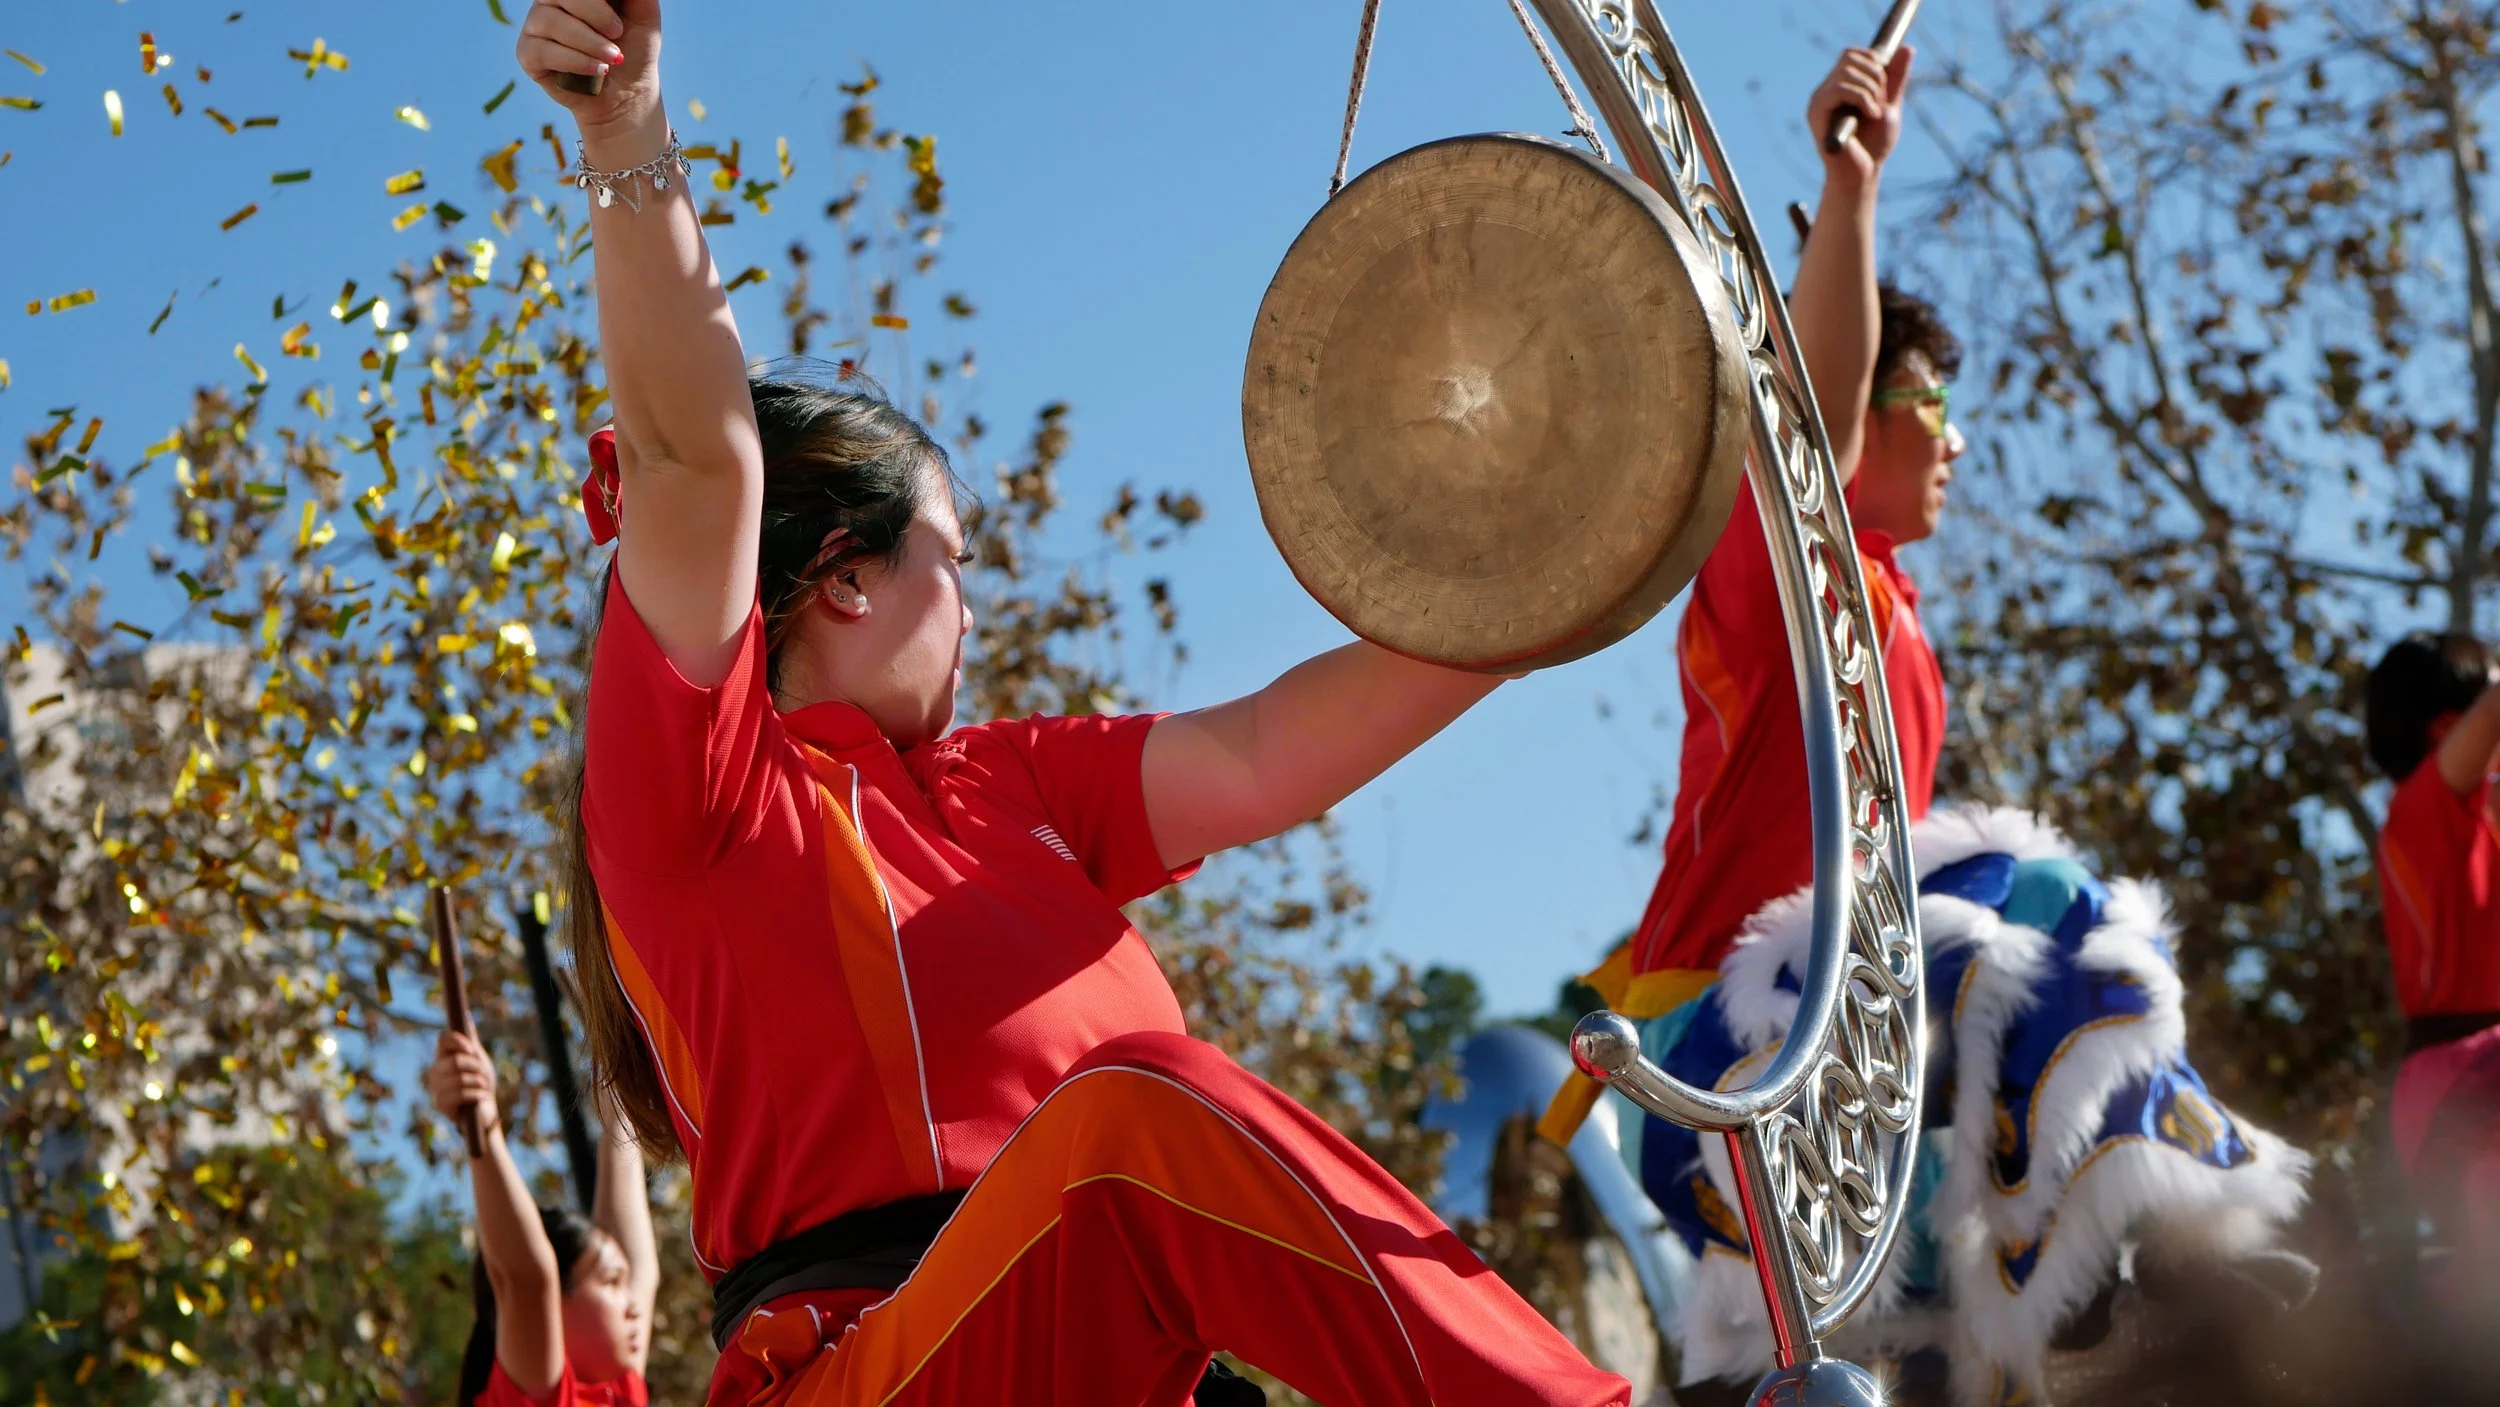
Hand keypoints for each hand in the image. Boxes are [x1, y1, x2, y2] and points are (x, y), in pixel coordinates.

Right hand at [426, 1029, 503, 1138]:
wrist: (483, 1110)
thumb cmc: (479, 1083)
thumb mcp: (477, 1060)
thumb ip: (470, 1041)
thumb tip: (466, 1017)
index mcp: (443, 1057)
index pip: (443, 1038)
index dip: (459, 1041)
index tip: (472, 1049)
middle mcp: (435, 1071)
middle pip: (456, 1060)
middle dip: (476, 1067)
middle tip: (483, 1075)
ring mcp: (436, 1088)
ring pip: (461, 1078)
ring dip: (479, 1082)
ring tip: (482, 1087)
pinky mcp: (440, 1105)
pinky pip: (462, 1093)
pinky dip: (477, 1094)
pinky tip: (480, 1097)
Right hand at [516, 0, 662, 138]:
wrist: (628, 93)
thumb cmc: (634, 50)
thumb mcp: (644, 15)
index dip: (595, 2)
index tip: (618, 22)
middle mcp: (550, 2)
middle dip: (595, 14)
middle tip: (618, 34)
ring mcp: (535, 25)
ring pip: (551, 22)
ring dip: (589, 43)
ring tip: (612, 59)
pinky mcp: (527, 54)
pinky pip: (544, 51)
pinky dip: (576, 62)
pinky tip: (597, 71)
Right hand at [1808, 45, 1913, 192]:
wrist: (1862, 174)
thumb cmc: (1873, 146)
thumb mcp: (1890, 105)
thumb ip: (1896, 79)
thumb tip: (1907, 47)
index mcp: (1838, 87)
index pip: (1852, 53)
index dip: (1873, 60)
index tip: (1884, 86)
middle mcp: (1825, 91)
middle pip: (1849, 57)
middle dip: (1875, 74)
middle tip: (1881, 101)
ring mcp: (1818, 101)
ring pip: (1847, 72)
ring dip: (1871, 90)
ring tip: (1876, 113)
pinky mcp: (1816, 113)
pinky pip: (1841, 89)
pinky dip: (1863, 98)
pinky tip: (1872, 115)